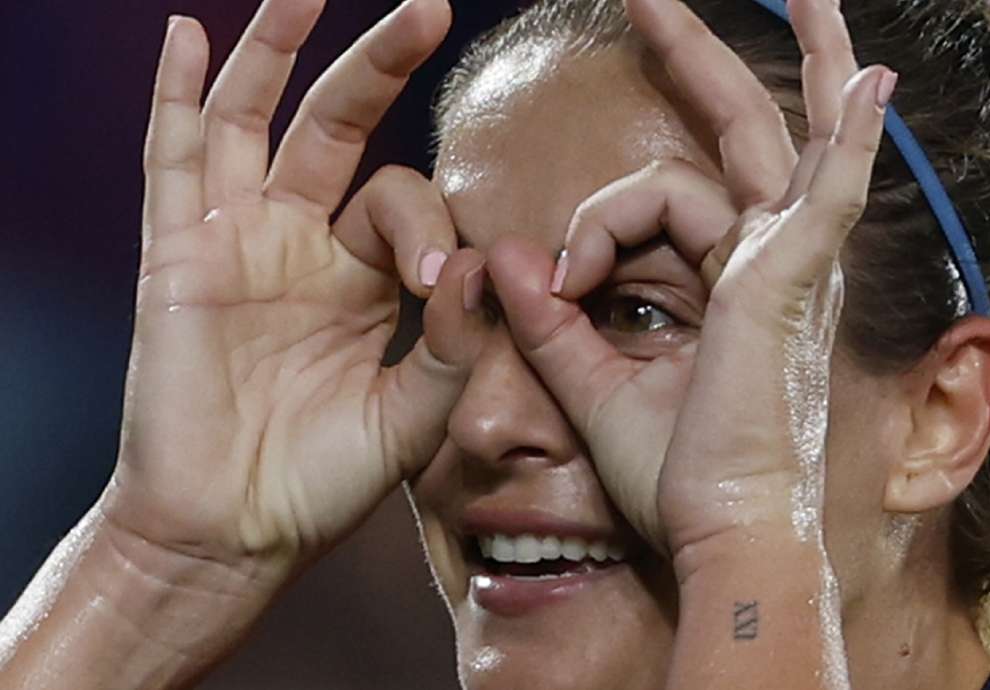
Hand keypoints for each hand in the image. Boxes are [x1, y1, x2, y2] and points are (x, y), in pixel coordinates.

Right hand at [105, 0, 482, 588]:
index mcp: (358, 276)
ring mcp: (233, 242)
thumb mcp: (410, 414)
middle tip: (428, 6)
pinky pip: (170, 164)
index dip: (427, 228)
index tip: (434, 287)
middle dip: (377, 65)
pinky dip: (176, 98)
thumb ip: (453, 345)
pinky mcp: (175, 259)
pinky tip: (189, 36)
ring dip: (277, 50)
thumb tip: (480, 265)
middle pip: (337, 127)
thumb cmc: (322, 480)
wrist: (232, 533)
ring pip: (252, 121)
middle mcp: (297, 243)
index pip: (402, 204)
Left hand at [484, 0, 890, 560]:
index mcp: (730, 286)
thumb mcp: (594, 386)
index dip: (598, 223)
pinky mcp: (793, 276)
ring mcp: (791, 263)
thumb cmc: (677, 478)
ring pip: (751, 139)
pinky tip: (868, 74)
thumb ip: (551, 319)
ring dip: (719, 61)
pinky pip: (832, 185)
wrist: (724, 536)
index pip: (669, 203)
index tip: (554, 273)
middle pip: (742, 131)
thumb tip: (501, 257)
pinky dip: (852, 130)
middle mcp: (772, 261)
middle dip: (696, 57)